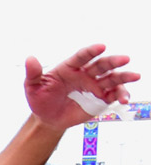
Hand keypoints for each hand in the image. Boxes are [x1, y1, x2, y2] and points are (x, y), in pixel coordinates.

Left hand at [25, 44, 139, 131]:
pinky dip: (121, 95)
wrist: (47, 118)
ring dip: (124, 77)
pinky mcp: (100, 98)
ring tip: (135, 76)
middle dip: (113, 61)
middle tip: (125, 59)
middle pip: (101, 65)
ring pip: (112, 78)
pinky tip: (125, 99)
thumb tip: (29, 59)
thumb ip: (33, 74)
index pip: (82, 57)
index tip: (101, 47)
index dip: (91, 51)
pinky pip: (113, 95)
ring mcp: (95, 86)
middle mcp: (85, 74)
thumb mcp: (33, 87)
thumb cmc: (40, 99)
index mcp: (70, 68)